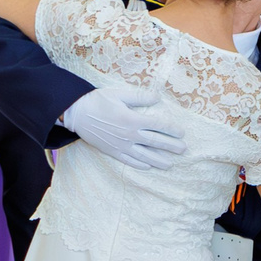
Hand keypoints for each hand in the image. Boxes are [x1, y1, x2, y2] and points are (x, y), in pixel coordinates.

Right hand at [59, 88, 187, 169]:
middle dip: (171, 146)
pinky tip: (148, 166)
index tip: (182, 133)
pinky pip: (128, 161)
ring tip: (170, 164)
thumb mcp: (119, 94)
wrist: (76, 113)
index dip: (172, 129)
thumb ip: (140, 96)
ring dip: (159, 160)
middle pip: (155, 142)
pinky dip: (139, 165)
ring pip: (144, 155)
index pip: (158, 125)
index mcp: (133, 119)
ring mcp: (121, 145)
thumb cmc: (98, 100)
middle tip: (183, 150)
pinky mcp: (112, 151)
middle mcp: (129, 135)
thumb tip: (158, 97)